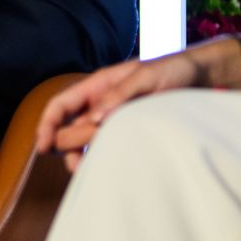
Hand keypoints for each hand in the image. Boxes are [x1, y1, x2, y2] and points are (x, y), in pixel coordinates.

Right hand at [34, 53, 204, 167]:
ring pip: (84, 141)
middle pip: (68, 128)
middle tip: (79, 164)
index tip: (44, 146)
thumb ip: (120, 95)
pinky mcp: (126, 130)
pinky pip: (105, 146)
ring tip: (89, 171)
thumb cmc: (171, 69)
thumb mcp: (146, 77)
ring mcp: (111, 119)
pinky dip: (100, 157)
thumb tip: (94, 118)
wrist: (197, 75)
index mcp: (97, 86)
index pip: (61, 105)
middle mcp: (99, 103)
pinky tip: (104, 168)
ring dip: (82, 156)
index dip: (47, 124)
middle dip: (67, 147)